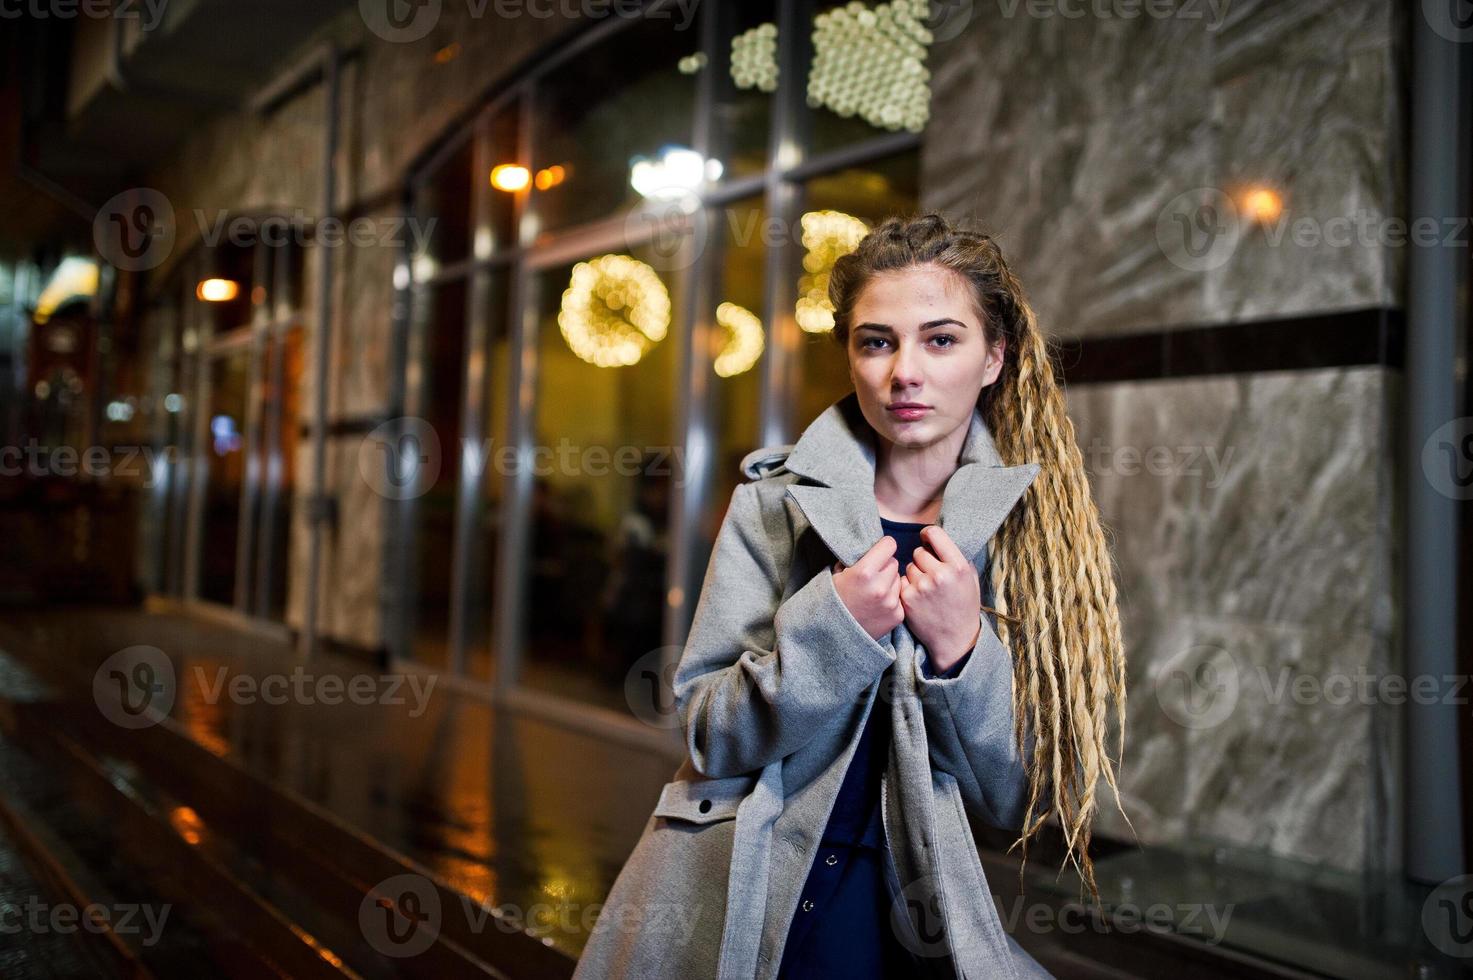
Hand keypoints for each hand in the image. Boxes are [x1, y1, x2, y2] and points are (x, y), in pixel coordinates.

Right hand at [831, 536, 903, 640]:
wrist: (832, 633)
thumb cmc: (833, 599)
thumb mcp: (839, 573)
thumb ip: (857, 558)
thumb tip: (872, 545)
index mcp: (865, 571)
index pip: (889, 545)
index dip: (883, 547)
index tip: (879, 551)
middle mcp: (880, 587)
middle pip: (894, 562)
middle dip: (885, 566)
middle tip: (873, 575)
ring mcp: (891, 603)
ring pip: (899, 579)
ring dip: (890, 582)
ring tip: (874, 592)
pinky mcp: (897, 616)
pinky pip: (900, 597)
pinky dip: (892, 598)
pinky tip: (878, 605)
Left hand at [899, 526, 981, 672]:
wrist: (955, 639)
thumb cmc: (964, 606)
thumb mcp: (970, 579)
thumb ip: (956, 557)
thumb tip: (939, 539)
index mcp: (957, 566)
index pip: (934, 534)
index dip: (928, 535)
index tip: (926, 539)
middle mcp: (939, 575)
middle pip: (919, 552)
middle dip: (923, 560)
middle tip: (931, 573)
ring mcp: (921, 587)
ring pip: (909, 567)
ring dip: (915, 574)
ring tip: (927, 589)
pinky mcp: (907, 598)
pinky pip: (902, 581)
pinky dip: (907, 587)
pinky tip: (919, 598)